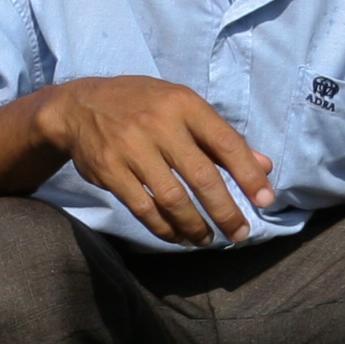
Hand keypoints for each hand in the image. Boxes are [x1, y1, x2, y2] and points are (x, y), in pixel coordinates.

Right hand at [32, 75, 276, 244]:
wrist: (78, 106)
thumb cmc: (142, 105)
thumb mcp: (182, 107)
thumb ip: (220, 137)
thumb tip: (264, 166)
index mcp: (184, 104)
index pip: (226, 143)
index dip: (249, 175)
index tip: (266, 201)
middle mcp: (160, 124)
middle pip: (202, 177)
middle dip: (225, 211)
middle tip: (240, 233)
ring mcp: (132, 148)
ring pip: (173, 198)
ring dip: (195, 225)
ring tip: (207, 239)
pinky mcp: (110, 170)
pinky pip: (143, 208)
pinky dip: (164, 227)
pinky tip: (178, 236)